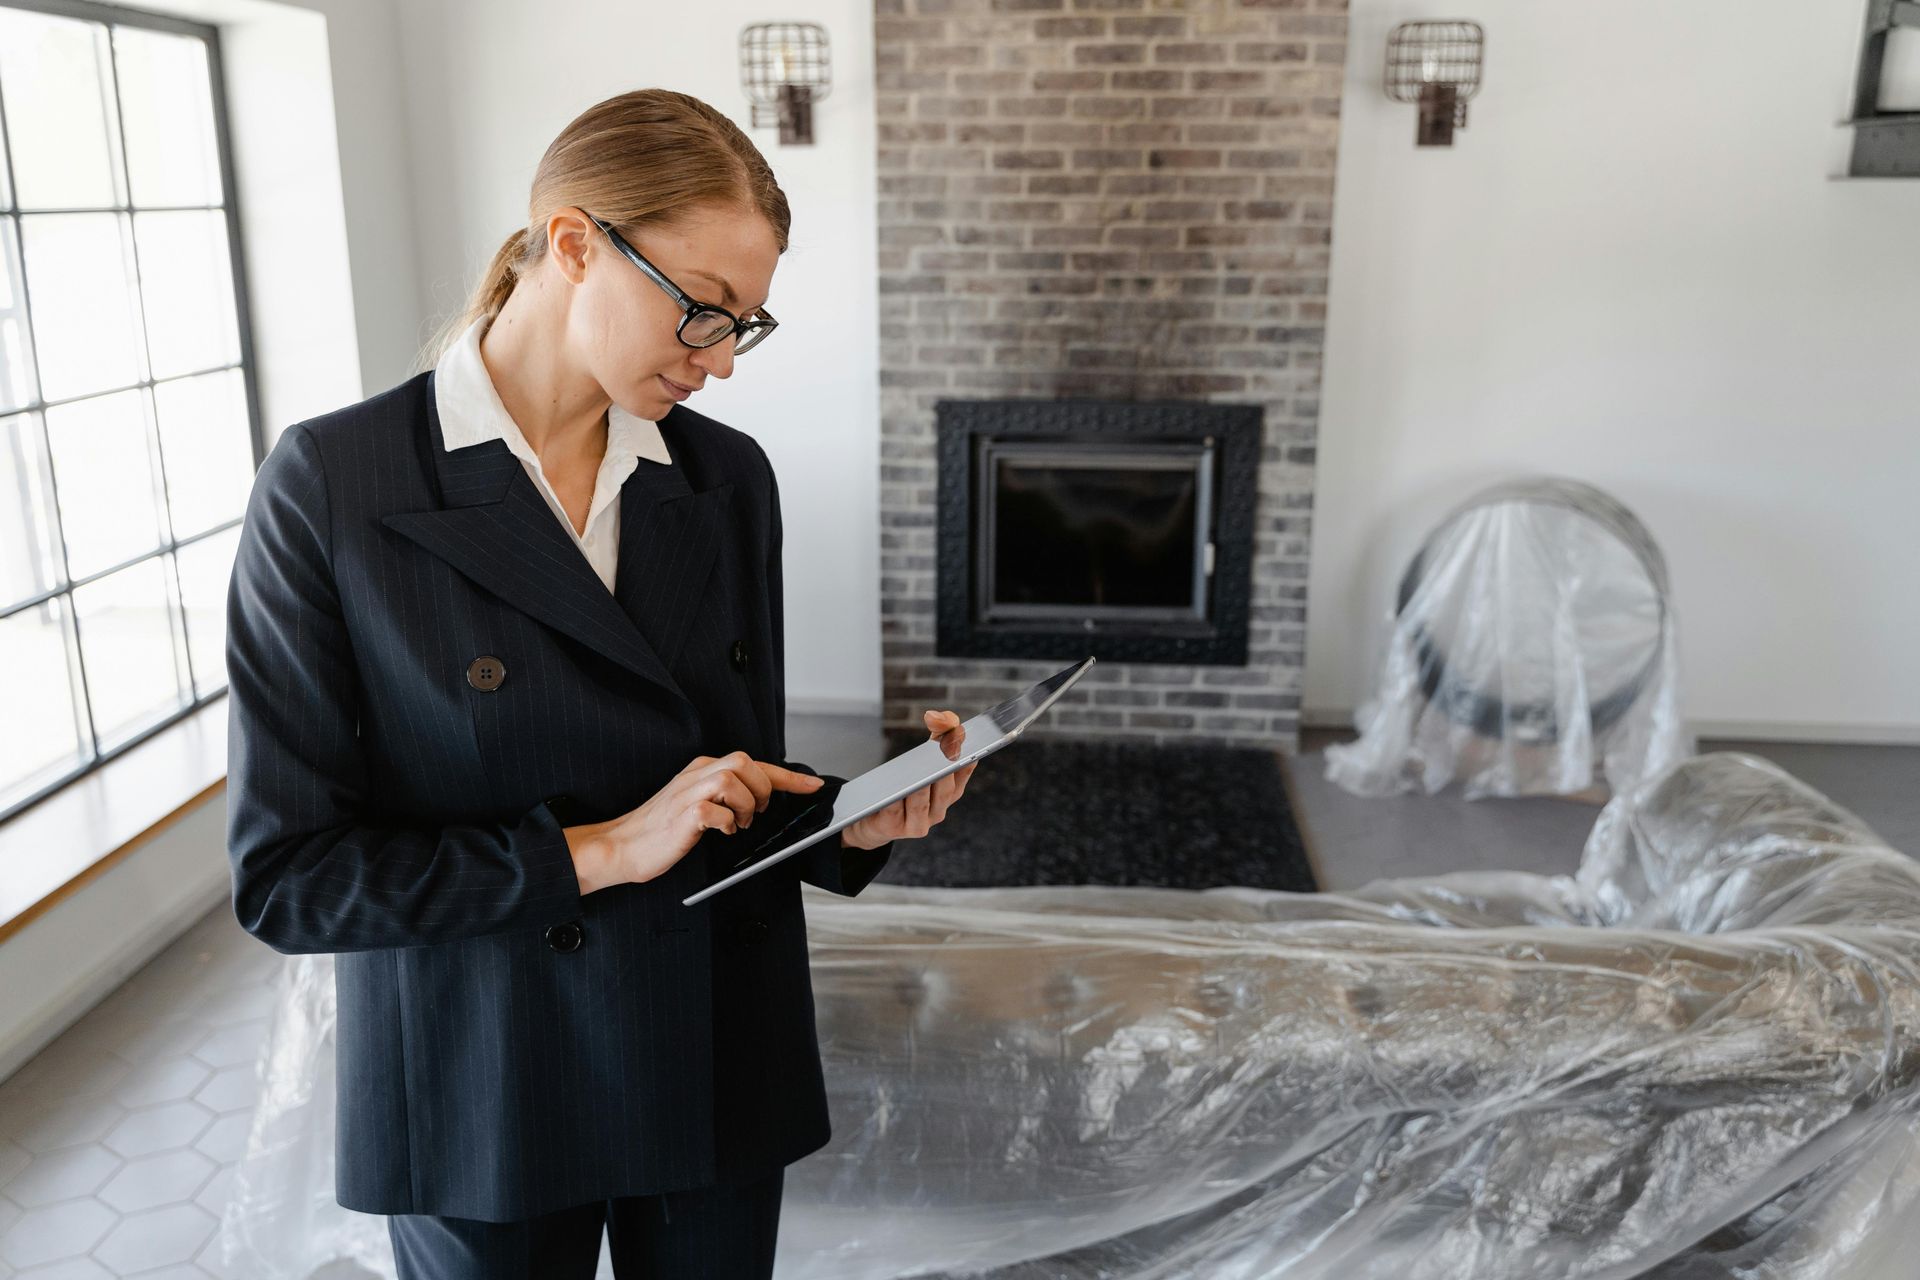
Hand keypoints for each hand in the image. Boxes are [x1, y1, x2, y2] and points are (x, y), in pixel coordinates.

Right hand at [566, 751, 824, 892]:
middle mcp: (697, 775)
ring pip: (734, 779)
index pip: (754, 763)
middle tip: (757, 813)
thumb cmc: (660, 831)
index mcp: (702, 770)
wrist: (622, 846)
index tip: (813, 785)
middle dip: (763, 788)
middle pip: (746, 761)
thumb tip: (760, 800)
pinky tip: (721, 832)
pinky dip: (727, 823)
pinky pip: (717, 809)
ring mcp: (689, 793)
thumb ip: (723, 796)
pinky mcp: (683, 814)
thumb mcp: (696, 806)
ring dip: (746, 805)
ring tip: (737, 824)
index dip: (788, 775)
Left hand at [840, 709, 976, 850]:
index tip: (962, 738)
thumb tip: (940, 718)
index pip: (962, 773)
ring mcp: (916, 824)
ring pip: (920, 803)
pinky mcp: (893, 828)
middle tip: (941, 749)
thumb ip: (933, 742)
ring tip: (917, 770)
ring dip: (919, 786)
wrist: (872, 820)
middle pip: (944, 791)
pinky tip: (890, 787)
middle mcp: (937, 812)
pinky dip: (893, 799)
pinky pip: (894, 811)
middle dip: (943, 769)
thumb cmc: (900, 788)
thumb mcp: (919, 765)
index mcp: (948, 794)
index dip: (965, 756)